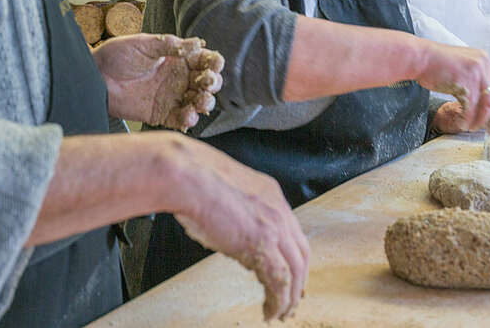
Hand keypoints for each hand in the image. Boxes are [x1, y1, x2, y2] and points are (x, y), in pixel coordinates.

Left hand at [90, 34, 222, 129]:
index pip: (204, 60)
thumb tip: (196, 43)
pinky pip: (182, 119)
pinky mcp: (162, 114)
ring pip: (199, 102)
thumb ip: (170, 45)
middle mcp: (180, 78)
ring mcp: (172, 97)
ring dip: (205, 103)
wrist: (96, 77)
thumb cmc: (117, 56)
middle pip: (207, 83)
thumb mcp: (144, 44)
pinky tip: (188, 115)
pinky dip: (189, 119)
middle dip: (213, 83)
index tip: (214, 64)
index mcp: (179, 58)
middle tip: (207, 83)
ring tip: (202, 102)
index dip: (213, 62)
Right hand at [169, 137, 308, 320]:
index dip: (295, 256)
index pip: (294, 232)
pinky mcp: (262, 244)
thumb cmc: (195, 181)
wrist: (188, 176)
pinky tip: (271, 310)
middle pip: (301, 253)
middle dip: (299, 280)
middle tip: (294, 299)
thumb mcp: (228, 195)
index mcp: (271, 194)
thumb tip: (235, 239)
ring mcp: (274, 226)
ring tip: (282, 312)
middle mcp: (279, 209)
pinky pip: (280, 280)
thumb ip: (239, 216)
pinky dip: (279, 300)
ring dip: (290, 296)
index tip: (293, 272)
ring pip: (295, 270)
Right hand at [415, 44, 489, 130]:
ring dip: (480, 120)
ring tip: (472, 127)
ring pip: (487, 105)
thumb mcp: (462, 67)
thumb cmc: (436, 65)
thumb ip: (475, 78)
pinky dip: (467, 119)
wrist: (419, 57)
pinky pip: (471, 107)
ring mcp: (476, 72)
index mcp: (484, 61)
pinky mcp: (465, 81)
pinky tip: (462, 123)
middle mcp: (484, 64)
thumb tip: (484, 98)